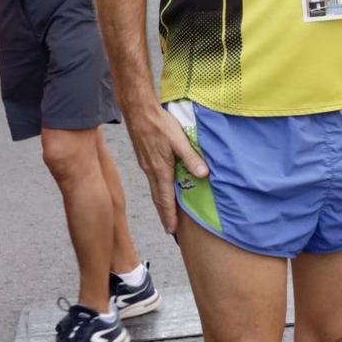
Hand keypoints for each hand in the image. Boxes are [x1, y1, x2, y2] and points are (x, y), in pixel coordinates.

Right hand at [125, 102, 205, 235]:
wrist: (138, 111)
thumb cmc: (159, 124)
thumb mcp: (179, 140)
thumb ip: (191, 158)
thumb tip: (203, 174)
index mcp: (160, 170)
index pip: (165, 199)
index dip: (169, 215)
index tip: (172, 230)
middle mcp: (151, 171)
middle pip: (158, 198)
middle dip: (164, 214)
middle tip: (169, 229)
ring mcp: (146, 165)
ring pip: (154, 190)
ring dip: (161, 203)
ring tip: (167, 214)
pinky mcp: (144, 158)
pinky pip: (152, 180)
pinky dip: (158, 190)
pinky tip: (162, 189)